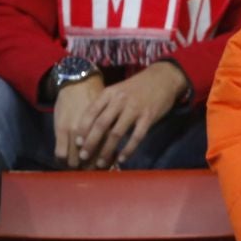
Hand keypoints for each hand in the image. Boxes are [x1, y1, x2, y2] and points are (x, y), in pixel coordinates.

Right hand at [52, 74, 105, 166]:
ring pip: (74, 161)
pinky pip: (60, 154)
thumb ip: (110, 133)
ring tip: (75, 168)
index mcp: (106, 129)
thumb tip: (112, 154)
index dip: (103, 166)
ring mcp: (75, 132)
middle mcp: (91, 133)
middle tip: (88, 171)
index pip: (105, 156)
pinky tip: (64, 161)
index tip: (101, 170)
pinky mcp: (61, 130)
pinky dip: (62, 161)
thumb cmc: (97, 100)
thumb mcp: (109, 117)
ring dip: (75, 167)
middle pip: (89, 161)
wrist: (79, 83)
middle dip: (88, 169)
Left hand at [73, 62, 190, 167]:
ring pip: (117, 133)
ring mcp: (135, 109)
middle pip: (101, 125)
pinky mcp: (149, 117)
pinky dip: (128, 149)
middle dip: (91, 143)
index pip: (91, 113)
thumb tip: (90, 128)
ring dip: (107, 150)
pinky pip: (136, 137)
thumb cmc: (137, 87)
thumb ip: (105, 106)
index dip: (83, 129)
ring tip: (101, 163)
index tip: (77, 143)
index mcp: (109, 93)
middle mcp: (120, 101)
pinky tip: (122, 159)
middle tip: (84, 157)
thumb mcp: (118, 91)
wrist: (163, 77)